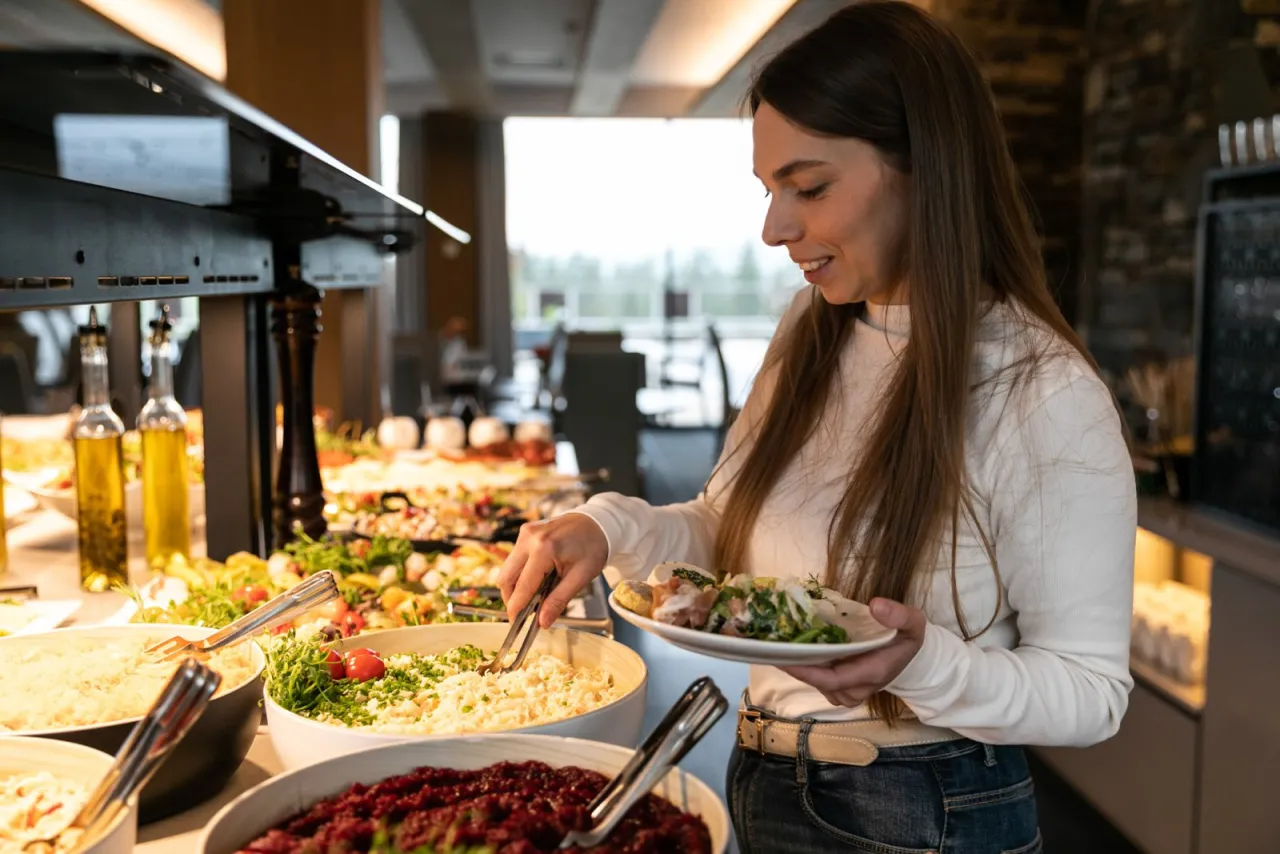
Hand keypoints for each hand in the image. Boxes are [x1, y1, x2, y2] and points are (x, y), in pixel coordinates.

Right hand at [498, 513, 608, 627]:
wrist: (598, 522)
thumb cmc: (593, 547)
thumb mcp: (581, 577)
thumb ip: (559, 600)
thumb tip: (543, 622)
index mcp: (544, 549)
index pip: (522, 586)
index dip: (517, 608)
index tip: (516, 624)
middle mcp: (529, 539)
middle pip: (506, 578)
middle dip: (512, 598)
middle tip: (524, 613)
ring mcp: (525, 533)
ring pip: (507, 569)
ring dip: (516, 586)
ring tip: (534, 596)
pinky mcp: (526, 532)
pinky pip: (515, 559)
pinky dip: (521, 573)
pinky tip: (537, 579)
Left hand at [779, 598, 927, 708]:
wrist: (911, 656)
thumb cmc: (907, 638)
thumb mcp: (913, 622)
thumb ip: (899, 614)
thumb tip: (876, 605)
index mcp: (872, 673)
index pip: (833, 679)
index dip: (807, 670)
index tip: (783, 656)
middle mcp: (856, 689)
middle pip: (818, 681)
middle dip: (794, 664)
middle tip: (770, 644)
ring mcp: (847, 692)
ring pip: (815, 682)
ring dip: (796, 665)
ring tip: (776, 644)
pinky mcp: (839, 688)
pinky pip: (817, 679)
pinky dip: (803, 666)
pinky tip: (790, 648)